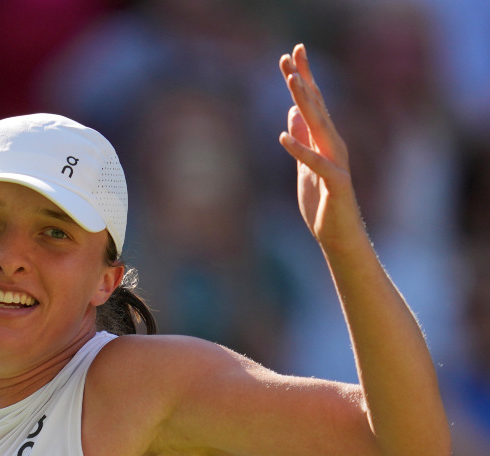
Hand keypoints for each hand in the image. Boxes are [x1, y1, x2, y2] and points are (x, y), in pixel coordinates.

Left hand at [278, 44, 364, 246]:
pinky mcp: (335, 182)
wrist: (338, 235)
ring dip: (306, 104)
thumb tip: (292, 113)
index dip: (303, 78)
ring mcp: (336, 162)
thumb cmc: (323, 202)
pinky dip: (300, 149)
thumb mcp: (304, 166)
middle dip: (304, 79)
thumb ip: (302, 139)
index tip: (292, 53)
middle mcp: (333, 145)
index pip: (313, 103)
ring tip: (292, 82)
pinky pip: (316, 163)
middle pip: (317, 106)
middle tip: (292, 52)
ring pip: (321, 127)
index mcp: (325, 141)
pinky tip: (283, 136)